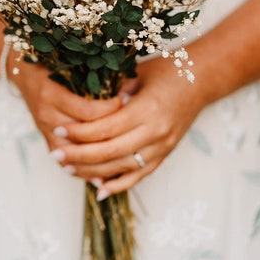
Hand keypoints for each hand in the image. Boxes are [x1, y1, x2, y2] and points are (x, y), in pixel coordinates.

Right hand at [9, 54, 123, 161]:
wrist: (22, 72)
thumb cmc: (49, 64)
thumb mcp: (68, 65)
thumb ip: (91, 76)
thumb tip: (125, 85)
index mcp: (52, 94)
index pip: (88, 111)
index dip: (110, 109)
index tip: (127, 101)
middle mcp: (46, 115)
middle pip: (82, 135)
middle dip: (109, 135)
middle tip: (132, 132)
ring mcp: (44, 129)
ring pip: (73, 154)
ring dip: (96, 161)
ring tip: (121, 162)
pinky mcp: (45, 139)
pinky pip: (64, 161)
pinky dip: (82, 170)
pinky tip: (99, 177)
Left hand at [51, 55, 207, 196]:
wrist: (204, 79)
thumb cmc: (168, 70)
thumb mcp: (137, 72)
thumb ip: (112, 88)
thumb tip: (81, 101)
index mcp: (147, 109)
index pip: (105, 128)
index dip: (80, 133)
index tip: (59, 131)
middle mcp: (156, 132)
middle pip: (110, 152)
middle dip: (79, 155)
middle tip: (56, 155)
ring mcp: (163, 146)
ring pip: (122, 167)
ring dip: (92, 171)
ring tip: (68, 169)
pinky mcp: (166, 154)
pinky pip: (140, 175)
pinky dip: (119, 184)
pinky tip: (99, 190)